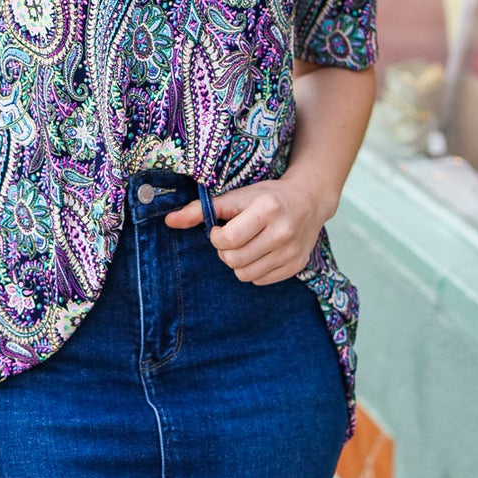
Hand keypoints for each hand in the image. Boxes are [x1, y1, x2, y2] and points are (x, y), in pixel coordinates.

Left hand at [164, 174, 330, 284]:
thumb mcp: (235, 197)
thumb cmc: (266, 197)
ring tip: (246, 245)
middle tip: (232, 238)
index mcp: (267, 209)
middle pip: (234, 260)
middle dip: (225, 251)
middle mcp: (283, 232)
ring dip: (237, 262)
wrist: (309, 201)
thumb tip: (168, 221)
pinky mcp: (296, 265)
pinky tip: (261, 252)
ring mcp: (291, 251)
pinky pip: (259, 280)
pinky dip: (254, 270)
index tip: (220, 229)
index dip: (216, 237)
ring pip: (245, 274)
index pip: (228, 240)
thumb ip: (201, 209)